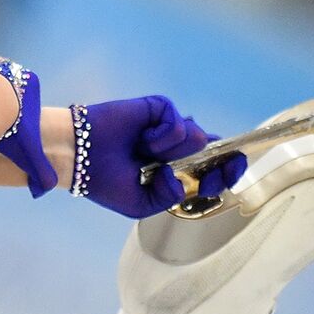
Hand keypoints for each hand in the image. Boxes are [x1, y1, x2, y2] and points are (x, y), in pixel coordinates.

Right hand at [71, 96, 246, 218]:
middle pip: (213, 149)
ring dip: (175, 152)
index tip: (235, 169)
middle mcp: (174, 149)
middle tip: (224, 165)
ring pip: (196, 137)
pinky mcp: (159, 109)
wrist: (79, 158)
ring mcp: (168, 128)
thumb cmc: (104, 181)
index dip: (227, 171)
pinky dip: (163, 137)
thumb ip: (169, 198)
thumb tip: (183, 178)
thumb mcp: (141, 204)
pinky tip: (144, 140)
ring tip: (147, 154)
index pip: (209, 170)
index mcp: (173, 172)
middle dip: (222, 161)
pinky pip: (178, 125)